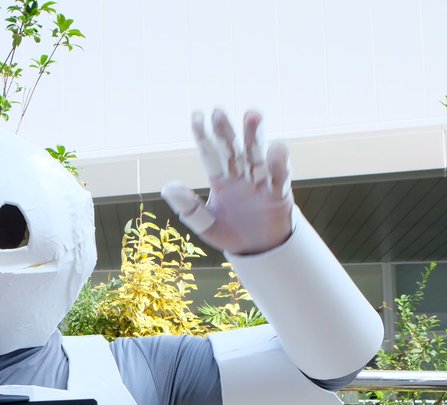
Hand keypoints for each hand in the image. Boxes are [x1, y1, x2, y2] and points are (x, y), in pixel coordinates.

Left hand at [162, 109, 292, 255]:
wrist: (258, 250)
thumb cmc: (230, 233)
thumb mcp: (205, 224)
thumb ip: (188, 206)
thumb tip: (167, 186)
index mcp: (221, 180)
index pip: (210, 154)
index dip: (204, 136)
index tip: (196, 116)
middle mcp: (240, 175)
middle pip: (233, 149)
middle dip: (226, 131)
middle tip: (218, 111)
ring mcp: (260, 182)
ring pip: (257, 155)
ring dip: (255, 136)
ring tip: (252, 115)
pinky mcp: (279, 193)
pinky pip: (279, 177)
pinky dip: (278, 164)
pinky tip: (276, 148)